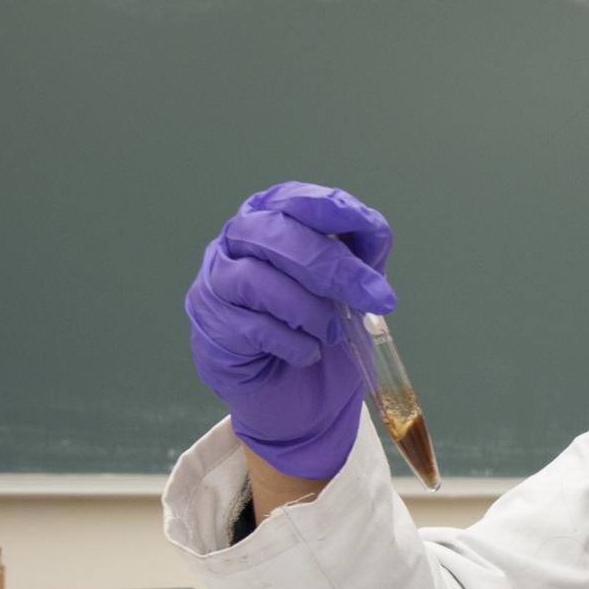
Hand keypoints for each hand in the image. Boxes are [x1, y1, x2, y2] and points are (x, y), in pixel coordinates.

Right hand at [183, 181, 396, 478]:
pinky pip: (253, 329)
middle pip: (278, 235)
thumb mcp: (350, 288)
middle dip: (335, 267)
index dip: (334, 211)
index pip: (296, 199)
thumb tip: (375, 234)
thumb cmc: (317, 325)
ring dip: (310, 311)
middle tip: (377, 297)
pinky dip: (293, 344)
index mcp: (272, 217)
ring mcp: (216, 279)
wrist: (291, 389)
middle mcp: (237, 238)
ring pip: (258, 279)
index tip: (373, 235)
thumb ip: (360, 258)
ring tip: (332, 333)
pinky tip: (308, 354)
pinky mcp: (211, 325)